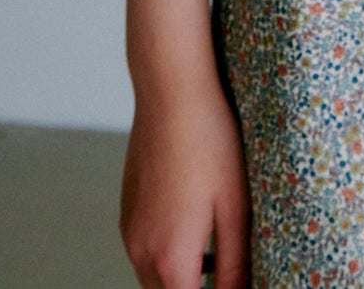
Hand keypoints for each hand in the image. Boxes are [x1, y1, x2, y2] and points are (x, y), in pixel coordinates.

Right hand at [120, 80, 250, 288]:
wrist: (171, 94)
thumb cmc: (209, 144)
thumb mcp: (235, 206)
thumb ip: (236, 263)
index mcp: (171, 258)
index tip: (235, 283)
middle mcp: (141, 252)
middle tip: (229, 275)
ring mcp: (129, 231)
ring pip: (154, 278)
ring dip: (181, 279)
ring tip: (218, 260)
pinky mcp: (127, 211)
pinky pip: (145, 251)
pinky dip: (167, 255)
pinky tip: (196, 227)